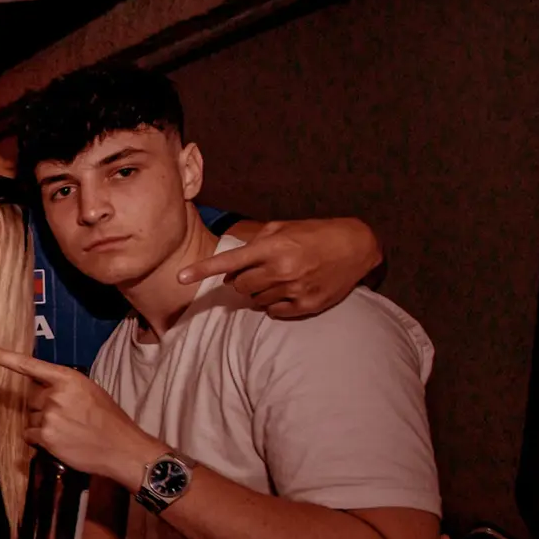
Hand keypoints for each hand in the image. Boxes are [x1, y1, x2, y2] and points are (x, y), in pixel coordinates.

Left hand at [0, 345, 163, 484]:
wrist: (122, 448)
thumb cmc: (109, 420)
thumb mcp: (90, 391)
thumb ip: (64, 386)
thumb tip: (43, 389)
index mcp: (67, 378)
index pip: (29, 365)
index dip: (3, 357)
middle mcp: (54, 394)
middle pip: (31, 398)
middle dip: (43, 407)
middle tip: (68, 418)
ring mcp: (48, 415)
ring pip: (30, 417)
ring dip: (42, 424)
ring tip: (69, 431)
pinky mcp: (45, 436)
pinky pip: (30, 435)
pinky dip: (40, 440)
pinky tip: (61, 442)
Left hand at [178, 218, 381, 318]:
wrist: (357, 247)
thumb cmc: (316, 233)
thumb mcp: (285, 227)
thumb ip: (256, 241)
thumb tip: (233, 267)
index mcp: (273, 247)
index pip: (230, 261)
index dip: (202, 270)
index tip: (180, 277)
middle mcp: (281, 270)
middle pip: (240, 287)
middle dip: (240, 281)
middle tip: (255, 272)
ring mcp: (294, 289)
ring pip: (256, 300)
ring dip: (259, 291)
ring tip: (279, 277)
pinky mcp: (306, 306)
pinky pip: (273, 312)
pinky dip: (274, 303)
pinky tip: (289, 290)